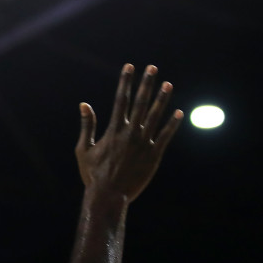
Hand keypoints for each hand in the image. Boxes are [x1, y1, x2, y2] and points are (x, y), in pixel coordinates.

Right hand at [76, 64, 182, 201]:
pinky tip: (179, 113)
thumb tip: (83, 104)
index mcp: (113, 130)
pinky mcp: (154, 155)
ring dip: (162, 99)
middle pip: (140, 103)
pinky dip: (172, 124)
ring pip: (155, 116)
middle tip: (152, 68)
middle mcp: (130, 133)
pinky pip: (165, 136)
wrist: (109, 195)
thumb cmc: (93, 173)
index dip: (125, 82)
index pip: (120, 99)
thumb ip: (87, 125)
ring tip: (168, 84)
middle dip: (146, 84)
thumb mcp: (83, 149)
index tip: (129, 67)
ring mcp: (143, 143)